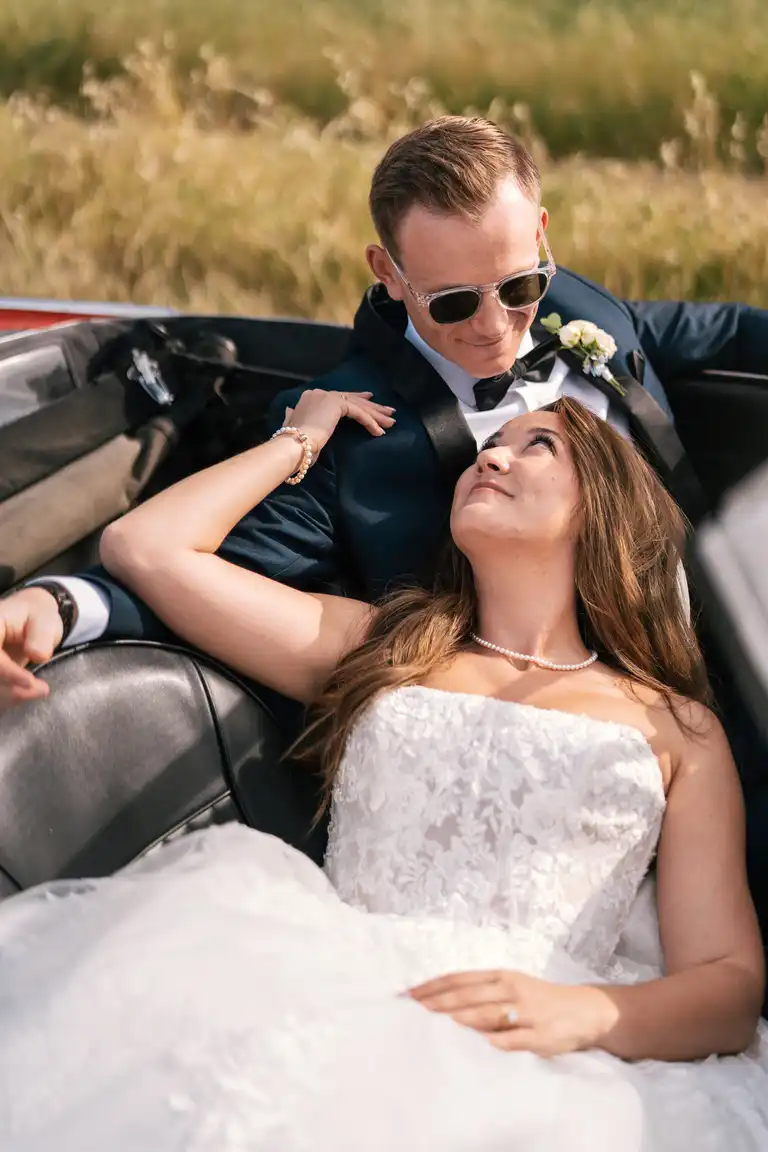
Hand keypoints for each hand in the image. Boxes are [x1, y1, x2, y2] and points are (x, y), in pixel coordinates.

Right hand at [0, 587, 60, 707]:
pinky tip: (30, 692)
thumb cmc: (37, 615)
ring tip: (41, 689)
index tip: (30, 681)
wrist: (32, 617)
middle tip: (42, 689)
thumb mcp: (45, 618)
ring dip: (12, 695)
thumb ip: (41, 636)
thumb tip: (37, 655)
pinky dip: (10, 697)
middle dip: (11, 688)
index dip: (7, 672)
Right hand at [284, 389, 394, 455]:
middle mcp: (320, 393)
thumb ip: (293, 416)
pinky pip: (359, 413)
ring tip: (391, 422)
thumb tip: (289, 411)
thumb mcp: (294, 425)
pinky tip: (379, 431)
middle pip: (352, 400)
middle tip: (388, 412)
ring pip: (358, 406)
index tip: (370, 400)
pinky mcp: (336, 404)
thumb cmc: (294, 443)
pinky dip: (370, 422)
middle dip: (372, 407)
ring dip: (376, 415)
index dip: (356, 399)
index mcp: (311, 397)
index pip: (339, 397)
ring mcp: (328, 396)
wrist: (293, 444)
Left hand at [407, 969, 611, 1056]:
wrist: (584, 1010)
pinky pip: (515, 1038)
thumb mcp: (512, 987)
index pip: (460, 979)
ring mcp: (526, 1012)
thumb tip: (444, 1001)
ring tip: (435, 1022)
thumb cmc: (539, 1000)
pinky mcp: (540, 1034)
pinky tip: (480, 1043)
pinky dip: (497, 1040)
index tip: (410, 994)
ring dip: (460, 1018)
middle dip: (438, 1002)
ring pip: (487, 1014)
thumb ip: (483, 993)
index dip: (434, 985)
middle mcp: (511, 990)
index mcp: (502, 977)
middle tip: (412, 1009)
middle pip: (468, 995)